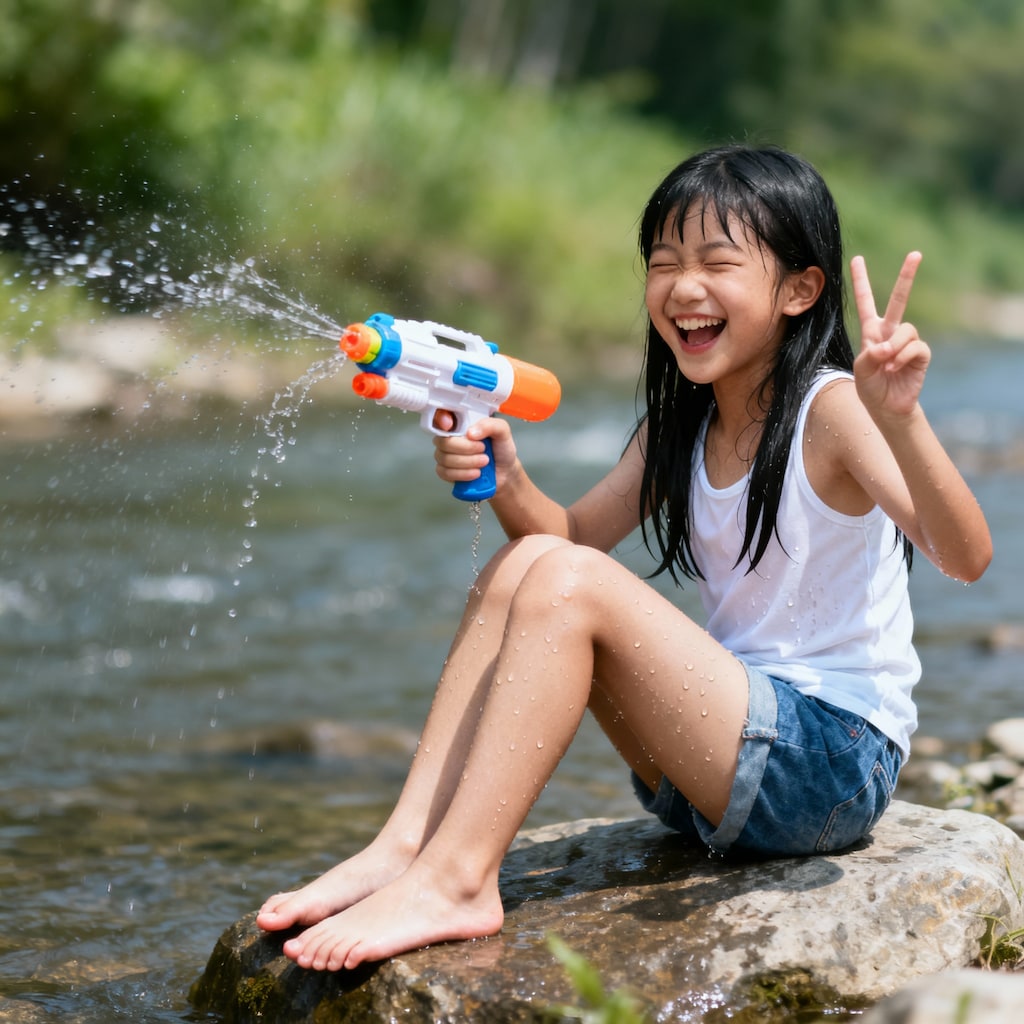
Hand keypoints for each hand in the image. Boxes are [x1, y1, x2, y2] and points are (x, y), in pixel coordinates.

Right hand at [432, 415, 517, 490]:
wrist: (506, 472)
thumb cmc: (501, 450)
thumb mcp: (502, 432)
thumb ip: (489, 425)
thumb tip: (470, 432)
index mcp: (460, 425)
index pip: (440, 417)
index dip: (440, 419)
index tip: (450, 425)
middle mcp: (450, 439)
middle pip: (444, 442)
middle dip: (466, 448)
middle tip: (483, 449)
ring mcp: (446, 456)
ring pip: (445, 459)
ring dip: (468, 462)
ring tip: (484, 462)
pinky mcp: (447, 473)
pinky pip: (445, 473)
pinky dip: (462, 474)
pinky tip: (475, 473)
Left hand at [851, 251, 930, 419]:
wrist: (886, 407)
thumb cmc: (870, 387)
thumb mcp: (861, 369)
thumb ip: (870, 354)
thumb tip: (887, 347)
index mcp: (871, 331)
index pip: (866, 302)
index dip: (861, 281)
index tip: (857, 259)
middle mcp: (890, 332)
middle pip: (899, 300)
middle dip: (907, 276)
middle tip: (915, 254)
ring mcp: (907, 342)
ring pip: (906, 330)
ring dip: (894, 347)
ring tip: (886, 363)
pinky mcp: (920, 354)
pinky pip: (915, 347)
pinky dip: (902, 357)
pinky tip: (894, 368)